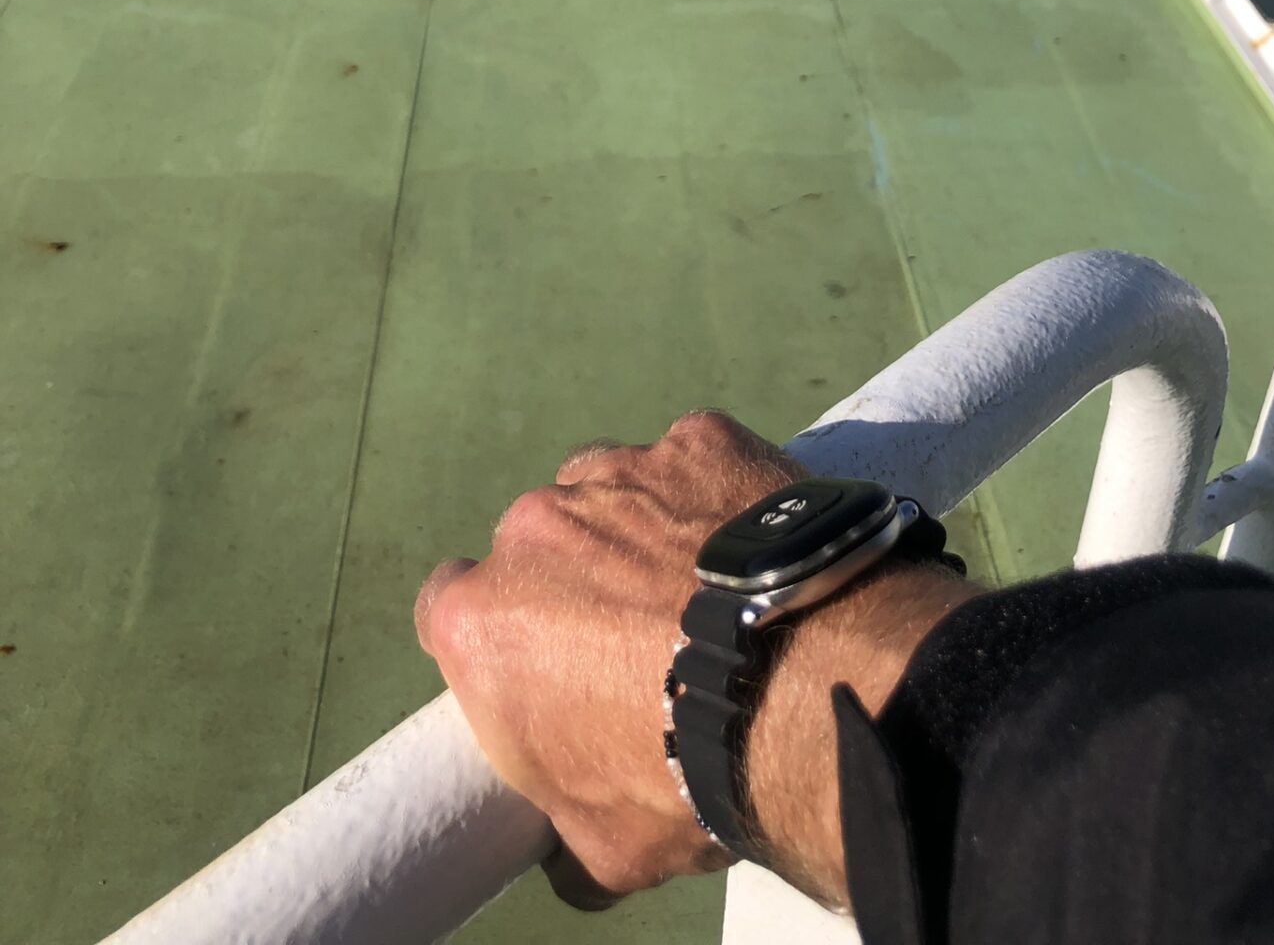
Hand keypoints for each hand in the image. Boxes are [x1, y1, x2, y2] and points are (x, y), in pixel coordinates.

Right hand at [416, 410, 972, 910]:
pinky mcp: (701, 439)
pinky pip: (692, 460)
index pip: (449, 606)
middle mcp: (535, 528)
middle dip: (574, 581)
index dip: (493, 634)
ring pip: (611, 490)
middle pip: (537, 543)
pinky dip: (713, 492)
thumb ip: (566, 823)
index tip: (535, 661)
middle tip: (639, 637)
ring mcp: (621, 472)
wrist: (807, 689)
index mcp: (484, 621)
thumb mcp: (604, 847)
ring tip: (702, 588)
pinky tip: (753, 543)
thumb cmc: (688, 775)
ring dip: (640, 529)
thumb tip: (569, 852)